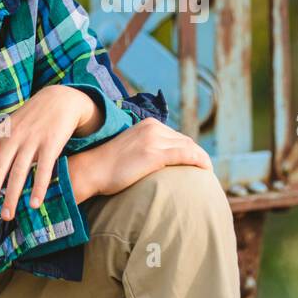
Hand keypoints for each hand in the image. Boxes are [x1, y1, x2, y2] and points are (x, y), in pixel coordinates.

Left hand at [0, 84, 94, 221]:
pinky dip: (38, 187)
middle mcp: (13, 138)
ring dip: (12, 196)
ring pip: (19, 172)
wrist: (60, 99)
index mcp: (0, 134)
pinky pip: (44, 169)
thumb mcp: (8, 130)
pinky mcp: (51, 144)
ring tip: (7, 216)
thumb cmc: (30, 119)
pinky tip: (35, 204)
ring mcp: (32, 140)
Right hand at [71, 117, 212, 200]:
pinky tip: (205, 170)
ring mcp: (154, 140)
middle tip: (204, 170)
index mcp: (147, 124)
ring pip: (189, 147)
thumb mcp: (129, 149)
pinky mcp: (154, 154)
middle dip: (197, 154)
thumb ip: (144, 149)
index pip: (176, 136)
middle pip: (185, 140)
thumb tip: (156, 163)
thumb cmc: (106, 166)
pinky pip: (186, 155)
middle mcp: (152, 128)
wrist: (91, 171)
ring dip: (202, 159)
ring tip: (207, 173)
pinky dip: (199, 161)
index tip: (195, 163)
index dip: (189, 150)